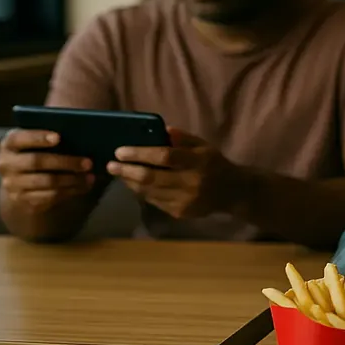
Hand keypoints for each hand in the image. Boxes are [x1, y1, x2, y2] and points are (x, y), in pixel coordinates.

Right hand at [0, 129, 95, 212]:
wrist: (19, 184)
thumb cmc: (35, 154)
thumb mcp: (36, 142)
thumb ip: (49, 132)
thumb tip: (70, 124)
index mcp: (9, 144)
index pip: (18, 138)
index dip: (38, 137)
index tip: (58, 137)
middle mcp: (6, 164)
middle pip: (36, 161)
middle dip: (65, 162)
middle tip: (88, 162)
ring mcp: (13, 184)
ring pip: (47, 182)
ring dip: (72, 179)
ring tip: (89, 176)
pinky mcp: (24, 200)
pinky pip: (51, 196)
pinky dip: (71, 191)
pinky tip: (84, 185)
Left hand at [107, 127, 237, 219]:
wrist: (232, 192)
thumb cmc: (215, 163)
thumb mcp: (203, 146)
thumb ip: (183, 138)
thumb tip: (160, 131)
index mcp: (198, 162)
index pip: (164, 157)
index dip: (140, 154)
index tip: (120, 151)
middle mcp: (190, 183)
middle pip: (151, 177)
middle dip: (127, 171)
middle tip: (111, 165)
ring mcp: (184, 200)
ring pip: (149, 192)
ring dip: (130, 182)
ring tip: (120, 173)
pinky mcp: (179, 213)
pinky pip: (154, 202)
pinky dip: (142, 192)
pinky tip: (135, 184)